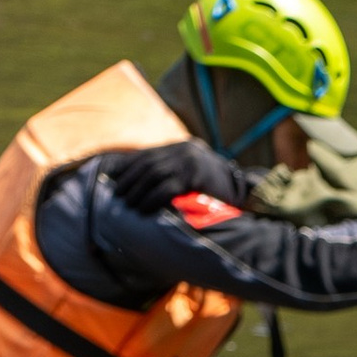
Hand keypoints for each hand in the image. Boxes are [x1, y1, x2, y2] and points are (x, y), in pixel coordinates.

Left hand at [109, 138, 250, 217]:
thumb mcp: (193, 173)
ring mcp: (189, 162)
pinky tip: (142, 209)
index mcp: (180, 148)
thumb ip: (173, 172)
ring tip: (126, 203)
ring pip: (153, 174)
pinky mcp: (194, 177)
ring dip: (136, 190)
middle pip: (147, 163)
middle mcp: (183, 150)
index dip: (127, 165)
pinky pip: (166, 188)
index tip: (112, 176)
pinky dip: (151, 199)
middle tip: (117, 194)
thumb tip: (144, 182)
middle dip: (129, 179)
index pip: (147, 153)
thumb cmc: (216, 189)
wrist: (244, 192)